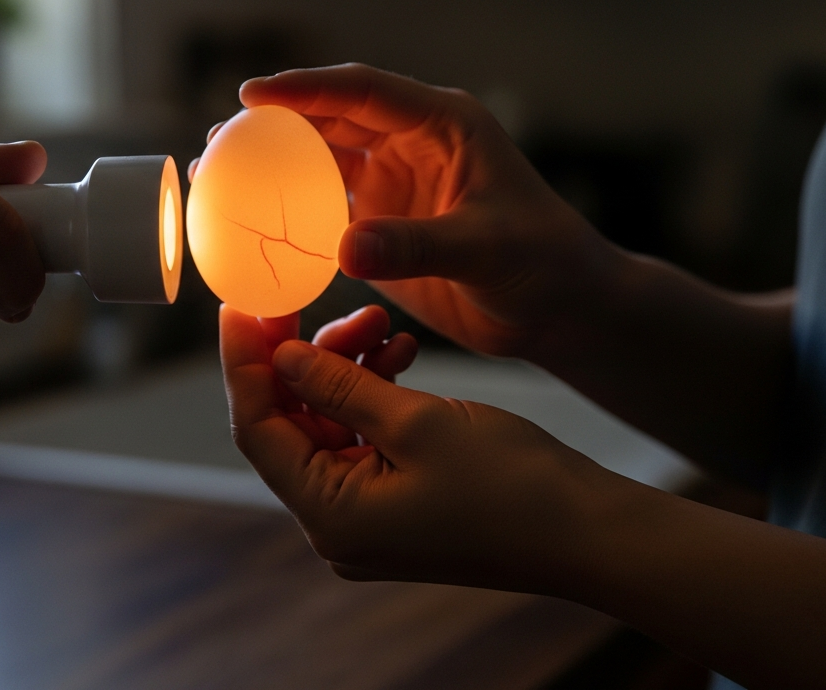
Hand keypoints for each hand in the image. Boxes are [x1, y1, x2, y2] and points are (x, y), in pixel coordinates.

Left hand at [220, 303, 611, 590]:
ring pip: (331, 425)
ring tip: (378, 319)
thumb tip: (280, 356)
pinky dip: (377, 393)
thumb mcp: (415, 419)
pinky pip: (367, 439)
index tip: (239, 304)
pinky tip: (402, 350)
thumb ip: (339, 384)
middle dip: (304, 357)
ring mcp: (369, 519)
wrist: (586, 530)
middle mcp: (338, 526)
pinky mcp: (400, 504)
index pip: (258, 429)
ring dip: (347, 368)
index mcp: (331, 516)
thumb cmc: (511, 483)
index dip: (245, 362)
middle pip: (292, 425)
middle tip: (307, 295)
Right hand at [230, 63, 614, 357]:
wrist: (560, 310)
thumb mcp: (486, 248)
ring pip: (322, 164)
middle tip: (219, 141)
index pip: (364, 92)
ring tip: (220, 176)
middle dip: (274, 126)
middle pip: (331, 122)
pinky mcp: (384, 230)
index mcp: (444, 126)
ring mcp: (395, 188)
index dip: (307, 89)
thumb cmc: (544, 263)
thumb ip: (419, 245)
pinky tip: (252, 226)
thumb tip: (347, 249)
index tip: (253, 96)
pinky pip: (326, 214)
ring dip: (274, 169)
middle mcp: (413, 147)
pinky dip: (290, 217)